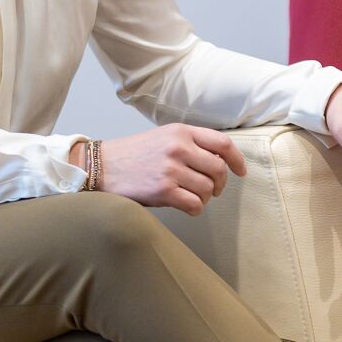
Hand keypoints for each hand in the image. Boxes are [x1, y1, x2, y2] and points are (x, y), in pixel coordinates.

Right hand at [97, 124, 246, 215]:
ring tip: (192, 197)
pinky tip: (187, 207)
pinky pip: (194, 204)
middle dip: (220, 184)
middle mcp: (178, 147)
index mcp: (181, 132)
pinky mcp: (163, 190)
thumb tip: (221, 160)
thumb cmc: (134, 155)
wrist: (101, 167)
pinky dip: (195, 209)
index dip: (237, 160)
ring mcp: (171, 169)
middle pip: (219, 169)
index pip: (223, 143)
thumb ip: (190, 143)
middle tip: (212, 191)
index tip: (240, 172)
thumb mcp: (163, 137)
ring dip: (204, 198)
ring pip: (207, 189)